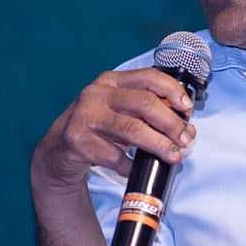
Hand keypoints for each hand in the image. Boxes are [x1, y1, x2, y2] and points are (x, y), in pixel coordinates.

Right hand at [31, 67, 196, 193]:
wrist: (58, 151)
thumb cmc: (97, 129)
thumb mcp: (119, 112)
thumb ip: (146, 113)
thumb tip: (184, 128)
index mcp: (112, 81)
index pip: (148, 77)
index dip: (172, 90)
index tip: (187, 108)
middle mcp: (97, 94)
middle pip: (144, 103)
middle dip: (170, 122)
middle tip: (185, 139)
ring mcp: (86, 116)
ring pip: (132, 129)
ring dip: (158, 145)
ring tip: (174, 156)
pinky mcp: (78, 140)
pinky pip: (114, 156)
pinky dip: (131, 165)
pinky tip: (137, 169)